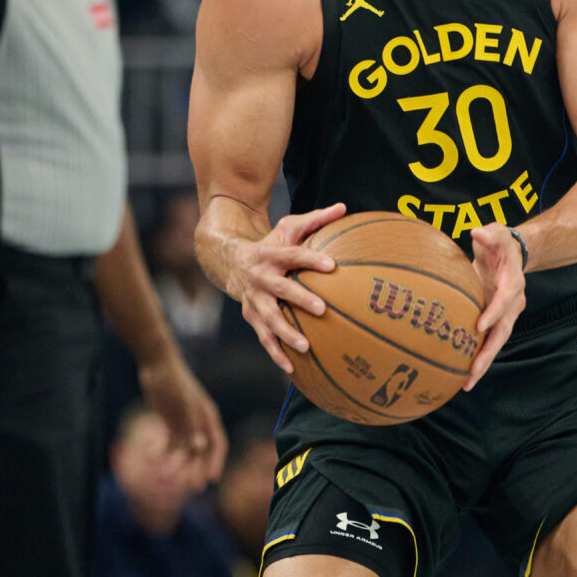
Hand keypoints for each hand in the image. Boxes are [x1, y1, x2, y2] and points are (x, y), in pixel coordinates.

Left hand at [138, 354, 227, 489]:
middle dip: (197, 469)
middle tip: (192, 488)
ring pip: (184, 449)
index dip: (215, 462)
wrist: (158, 364)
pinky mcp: (170, 421)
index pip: (217, 444)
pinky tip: (153, 455)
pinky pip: (169, 442)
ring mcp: (184, 422)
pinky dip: (163, 451)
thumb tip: (200, 448)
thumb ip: (192, 426)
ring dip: (178, 463)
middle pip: (201, 451)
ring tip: (169, 477)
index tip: (211, 480)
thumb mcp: (183, 405)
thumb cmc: (174, 382)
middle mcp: (199, 422)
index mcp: (208, 417)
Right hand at [229, 203, 345, 373]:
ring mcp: (254, 300)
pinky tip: (292, 368)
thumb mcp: (288, 228)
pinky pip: (264, 338)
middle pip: (279, 289)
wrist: (231, 262)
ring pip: (269, 319)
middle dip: (299, 298)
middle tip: (321, 308)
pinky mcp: (251, 317)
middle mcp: (260, 278)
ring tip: (306, 346)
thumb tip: (344, 208)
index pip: (293, 255)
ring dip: (286, 333)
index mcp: (271, 254)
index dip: (311, 259)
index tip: (332, 265)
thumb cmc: (271, 244)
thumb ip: (315, 219)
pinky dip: (276, 354)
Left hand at [463, 224, 526, 390]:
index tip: (479, 326)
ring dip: (483, 362)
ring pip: (497, 341)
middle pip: (504, 331)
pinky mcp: (498, 320)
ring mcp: (507, 314)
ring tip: (467, 383)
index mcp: (514, 281)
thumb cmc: (501, 242)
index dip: (494, 312)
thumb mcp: (497, 232)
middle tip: (473, 370)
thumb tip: (476, 233)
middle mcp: (514, 302)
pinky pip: (490, 340)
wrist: (512, 254)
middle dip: (489, 351)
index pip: (506, 298)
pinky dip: (479, 357)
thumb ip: (489, 234)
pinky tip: (464, 374)